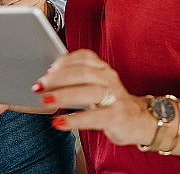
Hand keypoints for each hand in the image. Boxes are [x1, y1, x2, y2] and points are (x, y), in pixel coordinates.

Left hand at [33, 49, 154, 145]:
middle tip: (40, 86)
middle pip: (83, 72)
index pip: (85, 57)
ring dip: (65, 95)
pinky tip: (59, 122)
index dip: (65, 61)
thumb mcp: (97, 85)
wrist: (140, 120)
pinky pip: (94, 116)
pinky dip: (75, 119)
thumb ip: (77, 79)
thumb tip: (48, 78)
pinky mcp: (116, 116)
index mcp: (103, 69)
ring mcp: (114, 97)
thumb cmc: (111, 102)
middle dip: (59, 78)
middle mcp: (109, 79)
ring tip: (46, 100)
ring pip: (90, 91)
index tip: (48, 69)